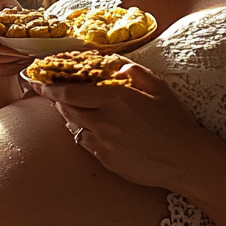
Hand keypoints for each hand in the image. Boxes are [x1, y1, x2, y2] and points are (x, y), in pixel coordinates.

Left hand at [36, 62, 210, 188]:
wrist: (185, 159)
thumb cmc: (175, 121)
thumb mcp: (158, 87)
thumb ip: (133, 71)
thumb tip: (114, 65)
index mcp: (116, 98)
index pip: (71, 91)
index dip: (51, 88)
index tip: (39, 83)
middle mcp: (105, 120)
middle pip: (67, 110)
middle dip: (58, 101)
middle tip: (55, 95)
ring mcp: (103, 143)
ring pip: (74, 128)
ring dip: (71, 117)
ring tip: (78, 111)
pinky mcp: (106, 160)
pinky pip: (86, 144)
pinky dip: (85, 134)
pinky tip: (97, 130)